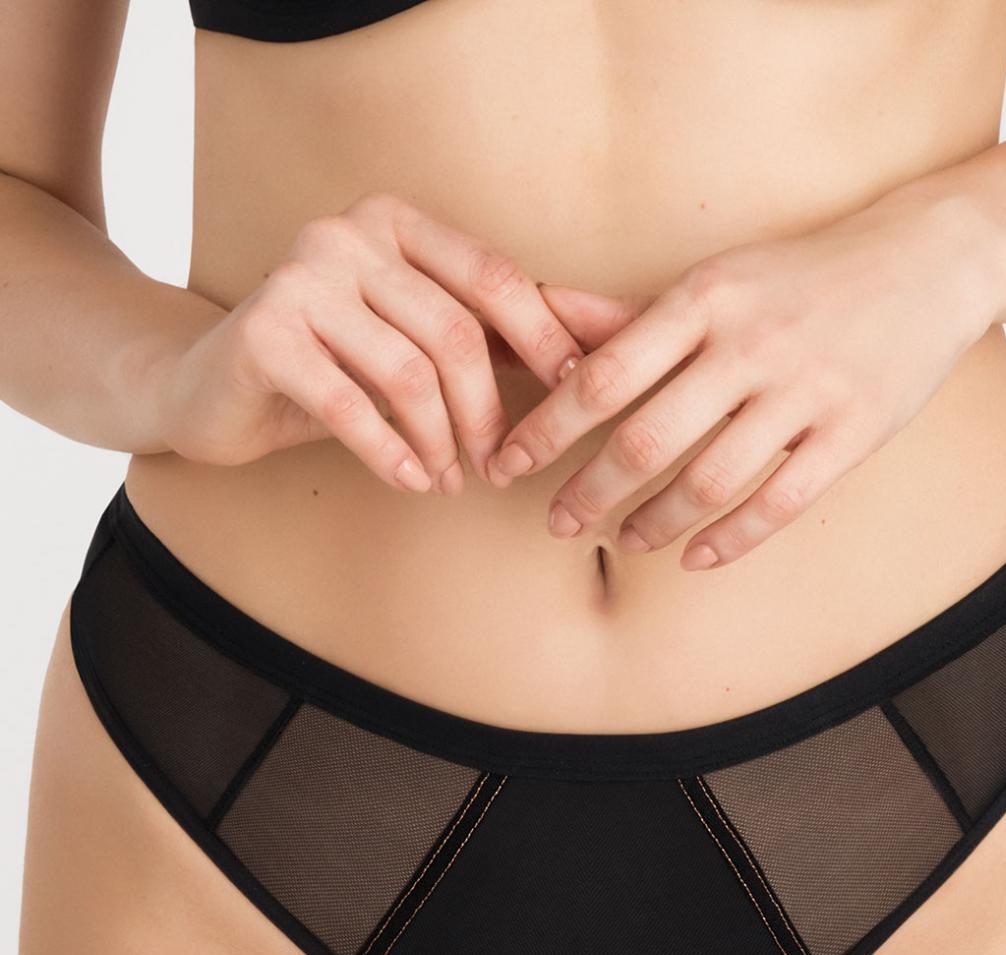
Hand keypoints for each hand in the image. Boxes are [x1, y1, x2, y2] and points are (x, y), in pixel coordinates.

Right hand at [152, 190, 584, 493]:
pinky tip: (412, 481)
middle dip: (488, 414)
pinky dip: (392, 454)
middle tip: (498, 468)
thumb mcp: (413, 345)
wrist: (209, 388)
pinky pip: (352, 406)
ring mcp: (300, 277)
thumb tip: (595, 350)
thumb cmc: (331, 371)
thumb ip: (486, 339)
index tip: (572, 399)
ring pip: (409, 374)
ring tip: (449, 480)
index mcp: (394, 221)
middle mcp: (346, 233)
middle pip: (456, 333)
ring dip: (442, 442)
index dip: (543, 340)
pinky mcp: (264, 333)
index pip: (493, 276)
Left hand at [488, 190, 1001, 568]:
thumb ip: (628, 314)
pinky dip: (727, 540)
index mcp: (705, 297)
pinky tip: (693, 557)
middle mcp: (751, 343)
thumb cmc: (802, 275)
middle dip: (589, 491)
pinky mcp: (853, 432)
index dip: (545, 429)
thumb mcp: (716, 280)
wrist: (933, 258)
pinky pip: (777, 503)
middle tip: (557, 523)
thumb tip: (538, 312)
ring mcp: (806, 390)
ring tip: (624, 541)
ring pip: (708, 481)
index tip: (504, 463)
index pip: (604, 375)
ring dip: (653, 524)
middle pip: (646, 439)